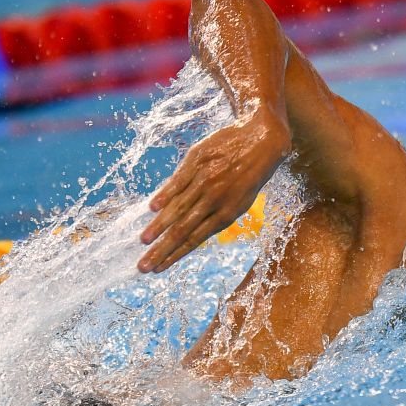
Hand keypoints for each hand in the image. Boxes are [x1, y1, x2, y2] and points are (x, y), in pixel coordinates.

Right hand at [138, 110, 288, 272]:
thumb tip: (191, 230)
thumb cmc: (251, 173)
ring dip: (158, 227)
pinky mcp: (197, 161)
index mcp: (227, 213)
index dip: (175, 255)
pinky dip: (165, 195)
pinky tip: (152, 209)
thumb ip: (217, 214)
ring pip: (177, 208)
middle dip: (161, 250)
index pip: (195, 240)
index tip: (159, 268)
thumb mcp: (242, 199)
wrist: (262, 137)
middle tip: (143, 266)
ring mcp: (204, 180)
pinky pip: (178, 181)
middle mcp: (214, 199)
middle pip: (182, 230)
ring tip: (143, 241)